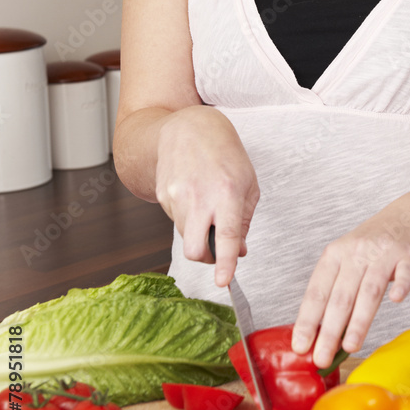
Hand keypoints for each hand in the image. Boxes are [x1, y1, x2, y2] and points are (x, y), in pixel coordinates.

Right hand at [155, 106, 259, 286]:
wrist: (189, 128)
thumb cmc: (224, 152)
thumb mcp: (247, 183)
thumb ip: (244, 221)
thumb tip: (239, 252)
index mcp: (226, 192)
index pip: (227, 235)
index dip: (226, 263)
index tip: (224, 281)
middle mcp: (199, 196)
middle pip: (195, 249)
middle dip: (207, 258)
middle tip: (217, 250)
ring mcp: (177, 196)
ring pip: (186, 237)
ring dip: (198, 234)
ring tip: (207, 208)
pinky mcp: (163, 195)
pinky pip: (176, 221)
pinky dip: (188, 218)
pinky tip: (194, 196)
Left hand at [291, 200, 409, 368]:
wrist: (408, 220)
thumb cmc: (372, 248)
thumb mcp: (346, 262)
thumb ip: (335, 294)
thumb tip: (318, 337)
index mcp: (335, 255)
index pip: (317, 292)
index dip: (307, 320)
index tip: (300, 346)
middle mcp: (356, 253)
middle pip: (340, 296)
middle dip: (329, 331)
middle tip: (322, 358)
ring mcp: (383, 254)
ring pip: (368, 290)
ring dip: (359, 321)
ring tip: (349, 347)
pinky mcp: (409, 256)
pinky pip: (404, 273)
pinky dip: (400, 286)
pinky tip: (396, 300)